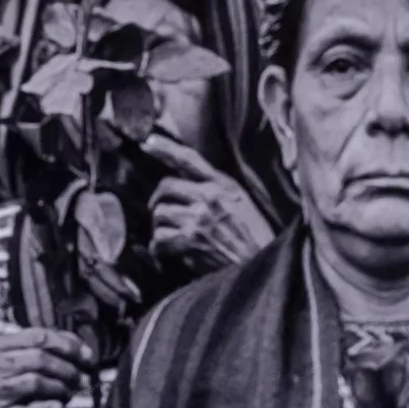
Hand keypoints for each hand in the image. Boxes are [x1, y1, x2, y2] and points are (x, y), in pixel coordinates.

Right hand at [0, 321, 92, 407]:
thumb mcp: (7, 354)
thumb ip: (36, 346)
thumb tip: (81, 348)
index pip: (39, 336)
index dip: (68, 345)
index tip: (87, 356)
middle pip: (41, 359)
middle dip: (69, 369)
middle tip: (83, 378)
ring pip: (37, 383)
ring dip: (61, 388)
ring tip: (71, 392)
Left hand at [143, 135, 275, 274]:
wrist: (261, 264)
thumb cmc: (254, 237)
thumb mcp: (242, 203)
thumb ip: (217, 190)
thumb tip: (188, 185)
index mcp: (223, 185)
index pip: (189, 160)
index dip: (166, 149)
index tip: (147, 142)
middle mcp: (209, 197)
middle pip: (166, 186)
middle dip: (158, 200)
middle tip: (159, 210)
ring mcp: (198, 219)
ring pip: (160, 213)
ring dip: (159, 227)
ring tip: (168, 236)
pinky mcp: (190, 241)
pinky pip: (159, 239)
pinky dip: (158, 249)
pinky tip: (165, 254)